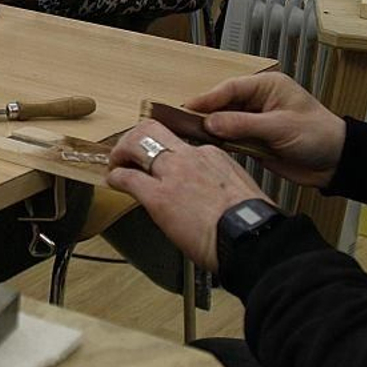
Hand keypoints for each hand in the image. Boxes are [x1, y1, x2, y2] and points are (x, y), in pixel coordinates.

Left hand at [106, 120, 271, 272]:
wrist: (251, 237)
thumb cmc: (250, 223)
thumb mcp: (239, 189)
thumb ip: (217, 184)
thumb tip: (206, 195)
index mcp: (212, 155)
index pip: (179, 144)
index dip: (164, 154)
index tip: (158, 163)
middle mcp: (191, 157)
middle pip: (153, 129)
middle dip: (133, 137)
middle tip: (127, 152)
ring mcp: (173, 174)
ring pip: (137, 142)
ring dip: (121, 152)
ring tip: (117, 164)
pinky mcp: (159, 197)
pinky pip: (128, 178)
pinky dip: (117, 178)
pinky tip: (115, 182)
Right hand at [184, 73, 345, 189]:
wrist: (335, 163)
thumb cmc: (319, 135)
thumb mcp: (280, 127)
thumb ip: (243, 124)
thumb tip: (211, 122)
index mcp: (267, 86)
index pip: (231, 88)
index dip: (209, 97)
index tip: (190, 107)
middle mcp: (259, 101)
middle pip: (223, 104)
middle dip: (206, 114)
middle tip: (184, 123)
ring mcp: (255, 121)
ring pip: (224, 122)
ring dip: (212, 130)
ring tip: (191, 136)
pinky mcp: (254, 140)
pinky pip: (230, 139)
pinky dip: (221, 143)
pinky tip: (208, 147)